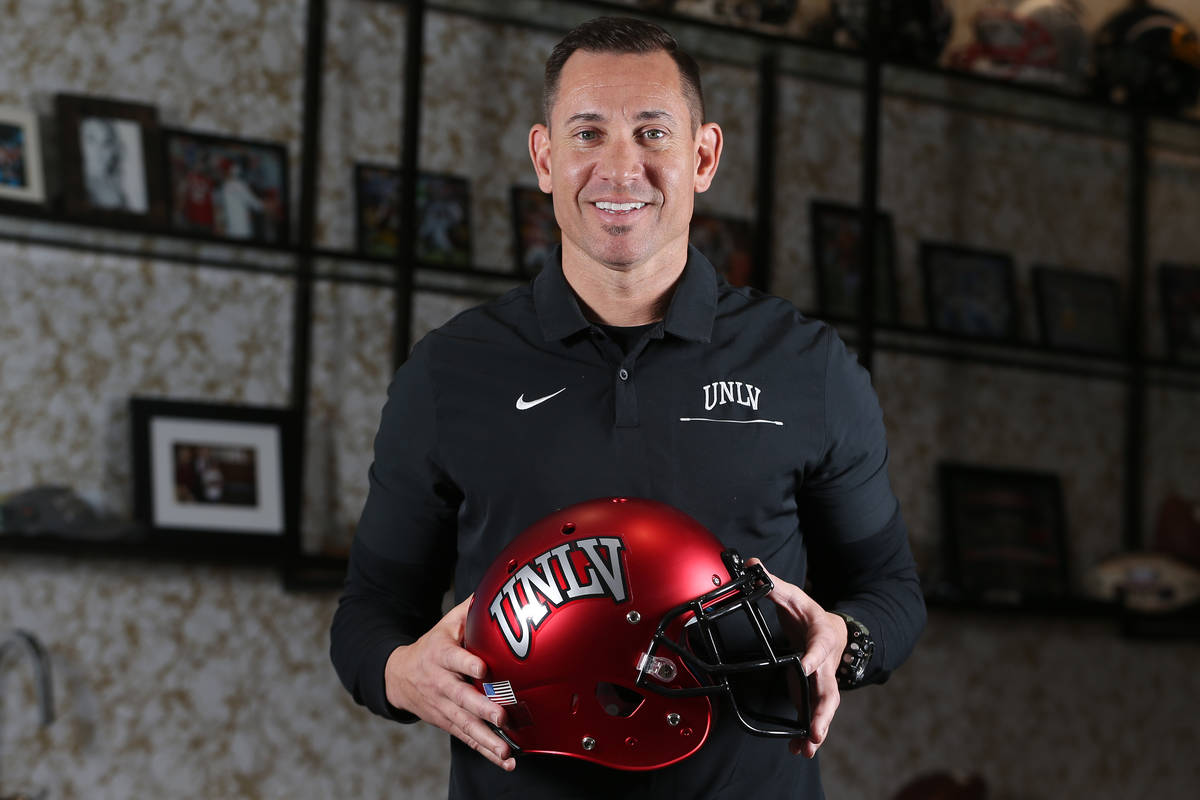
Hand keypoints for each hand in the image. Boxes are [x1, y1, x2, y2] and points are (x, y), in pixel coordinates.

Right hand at [384, 595, 515, 770]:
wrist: (398, 676)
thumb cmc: (433, 645)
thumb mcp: (446, 624)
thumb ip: (469, 610)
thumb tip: (495, 589)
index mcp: (441, 655)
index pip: (454, 658)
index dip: (467, 662)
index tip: (482, 667)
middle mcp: (441, 683)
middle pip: (461, 697)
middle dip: (482, 708)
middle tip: (501, 716)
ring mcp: (443, 706)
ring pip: (465, 724)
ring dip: (486, 739)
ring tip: (506, 751)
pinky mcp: (448, 723)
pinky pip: (468, 738)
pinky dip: (485, 751)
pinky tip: (505, 761)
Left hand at [746, 558, 847, 758]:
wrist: (834, 629)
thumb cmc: (810, 614)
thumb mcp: (794, 596)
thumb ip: (773, 584)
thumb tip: (752, 564)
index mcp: (822, 637)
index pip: (818, 648)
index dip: (813, 658)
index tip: (804, 666)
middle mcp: (826, 664)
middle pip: (828, 690)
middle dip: (822, 712)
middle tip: (816, 730)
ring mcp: (822, 681)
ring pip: (824, 708)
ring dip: (817, 729)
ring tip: (808, 747)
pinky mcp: (814, 692)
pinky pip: (814, 715)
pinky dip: (808, 733)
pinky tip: (799, 749)